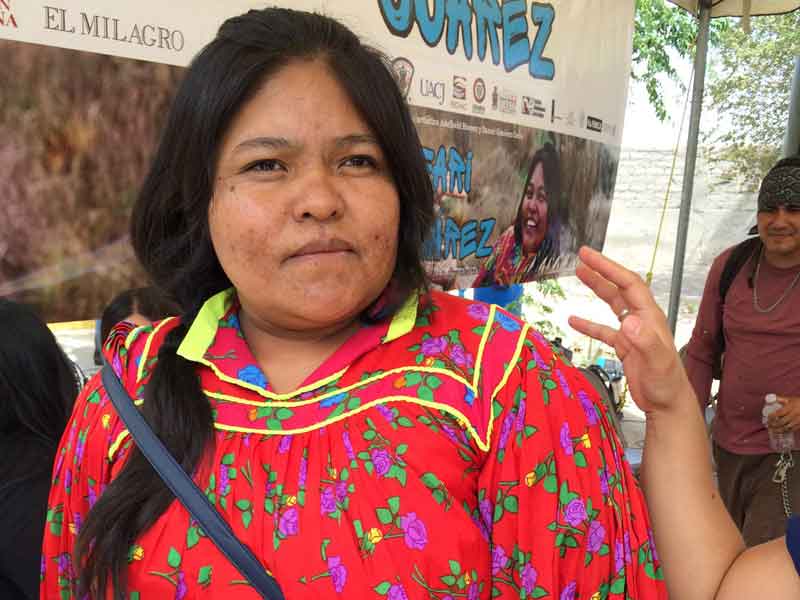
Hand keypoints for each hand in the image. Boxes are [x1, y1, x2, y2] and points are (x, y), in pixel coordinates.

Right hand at [568, 246, 694, 414]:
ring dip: (597, 288)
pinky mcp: (625, 347)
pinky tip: (574, 320)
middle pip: (619, 288)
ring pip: (613, 304)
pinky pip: (604, 330)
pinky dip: (589, 324)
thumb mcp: (657, 362)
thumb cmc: (666, 383)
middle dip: (601, 271)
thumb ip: (644, 341)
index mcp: (650, 317)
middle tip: (581, 257)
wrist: (668, 404)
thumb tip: (627, 320)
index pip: (628, 284)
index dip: (609, 268)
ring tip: (579, 274)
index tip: (589, 256)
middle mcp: (642, 320)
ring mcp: (633, 333)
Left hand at [767, 396, 799, 433]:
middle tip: (768, 425)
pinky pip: (792, 430)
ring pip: (787, 427)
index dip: (773, 416)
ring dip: (779, 430)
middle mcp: (794, 414)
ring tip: (772, 430)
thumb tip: (769, 398)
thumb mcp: (790, 399)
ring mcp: (798, 420)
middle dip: (774, 424)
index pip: (780, 412)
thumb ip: (780, 399)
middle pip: (783, 421)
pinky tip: (781, 432)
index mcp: (791, 407)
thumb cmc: (799, 403)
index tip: (767, 418)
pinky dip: (785, 431)